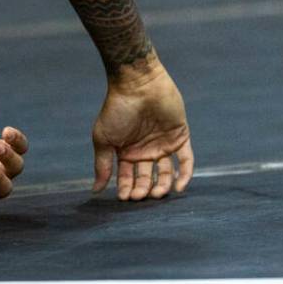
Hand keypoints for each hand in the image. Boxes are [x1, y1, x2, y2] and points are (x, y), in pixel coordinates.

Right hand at [91, 64, 194, 200]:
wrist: (137, 85)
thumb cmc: (117, 109)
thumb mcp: (104, 138)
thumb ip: (102, 164)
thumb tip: (96, 190)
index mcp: (126, 151)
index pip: (127, 177)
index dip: (126, 188)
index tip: (125, 198)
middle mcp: (145, 150)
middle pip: (147, 177)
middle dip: (144, 189)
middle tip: (141, 197)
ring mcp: (164, 144)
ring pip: (167, 173)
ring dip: (163, 185)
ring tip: (157, 193)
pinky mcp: (180, 137)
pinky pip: (186, 160)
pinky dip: (185, 174)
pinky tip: (179, 186)